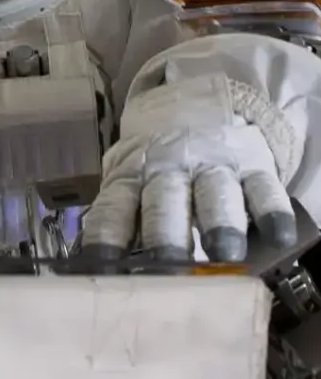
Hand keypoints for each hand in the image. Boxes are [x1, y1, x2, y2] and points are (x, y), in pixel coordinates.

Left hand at [80, 78, 297, 263]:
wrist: (197, 107)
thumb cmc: (157, 162)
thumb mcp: (131, 176)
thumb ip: (124, 217)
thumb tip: (106, 272)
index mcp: (134, 175)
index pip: (116, 208)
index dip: (107, 237)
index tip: (101, 266)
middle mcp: (171, 170)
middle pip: (165, 203)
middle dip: (165, 235)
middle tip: (166, 264)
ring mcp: (214, 167)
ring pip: (215, 195)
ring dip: (219, 223)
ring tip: (224, 252)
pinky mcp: (254, 168)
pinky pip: (264, 190)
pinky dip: (271, 211)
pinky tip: (277, 235)